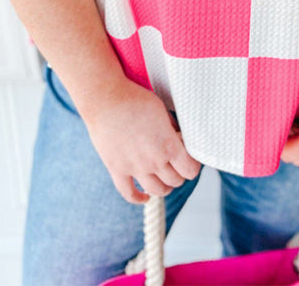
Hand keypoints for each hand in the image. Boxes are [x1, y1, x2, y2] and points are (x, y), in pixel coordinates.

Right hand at [84, 81, 201, 203]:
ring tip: (164, 180)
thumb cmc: (135, 100)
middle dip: (179, 174)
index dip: (192, 166)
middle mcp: (153, 161)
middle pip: (175, 181)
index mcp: (168, 145)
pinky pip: (129, 193)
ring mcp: (134, 168)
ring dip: (164, 187)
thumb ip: (172, 128)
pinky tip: (144, 197)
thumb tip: (178, 138)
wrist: (105, 99)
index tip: (190, 159)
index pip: (190, 170)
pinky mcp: (117, 169)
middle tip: (176, 166)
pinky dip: (138, 198)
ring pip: (156, 190)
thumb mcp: (162, 110)